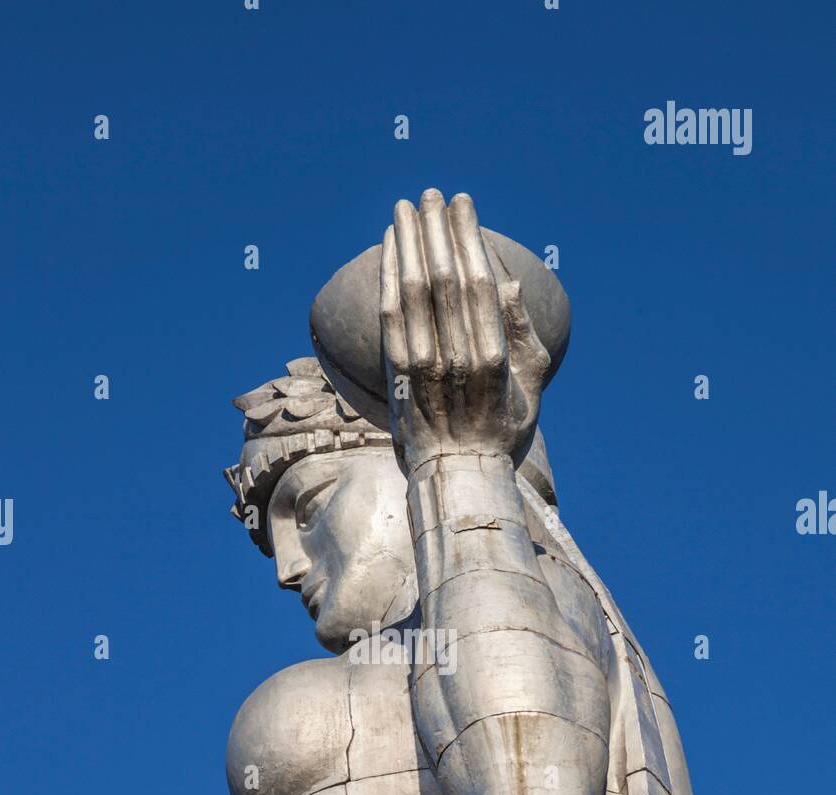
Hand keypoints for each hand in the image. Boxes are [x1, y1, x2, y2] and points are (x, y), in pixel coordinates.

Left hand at [380, 189, 550, 472]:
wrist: (459, 477)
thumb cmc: (502, 429)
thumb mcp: (531, 386)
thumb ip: (524, 335)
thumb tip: (508, 283)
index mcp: (493, 357)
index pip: (477, 281)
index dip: (467, 237)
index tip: (462, 203)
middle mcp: (456, 359)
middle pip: (442, 279)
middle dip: (435, 230)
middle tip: (431, 193)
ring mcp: (422, 368)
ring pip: (411, 292)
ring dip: (407, 243)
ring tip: (406, 207)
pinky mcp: (396, 376)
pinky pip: (389, 315)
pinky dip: (388, 276)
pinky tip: (390, 247)